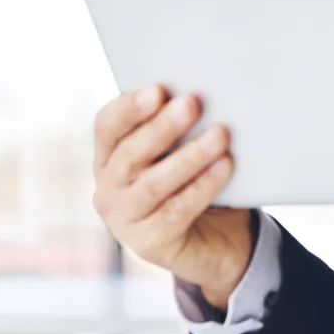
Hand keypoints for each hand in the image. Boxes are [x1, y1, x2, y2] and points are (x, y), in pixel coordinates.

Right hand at [92, 85, 252, 309]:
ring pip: (153, 184)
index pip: (108, 126)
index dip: (130, 107)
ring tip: (220, 134)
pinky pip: (177, 211)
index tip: (157, 89)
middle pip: (130, 153)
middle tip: (192, 103)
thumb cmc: (194, 180)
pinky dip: (203, 186)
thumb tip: (201, 95)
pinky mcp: (150, 244)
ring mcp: (124, 220)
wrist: (213, 240)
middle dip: (162, 127)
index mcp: (110, 157)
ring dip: (189, 156)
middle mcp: (108, 189)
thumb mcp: (181, 150)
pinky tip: (225, 165)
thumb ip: (180, 127)